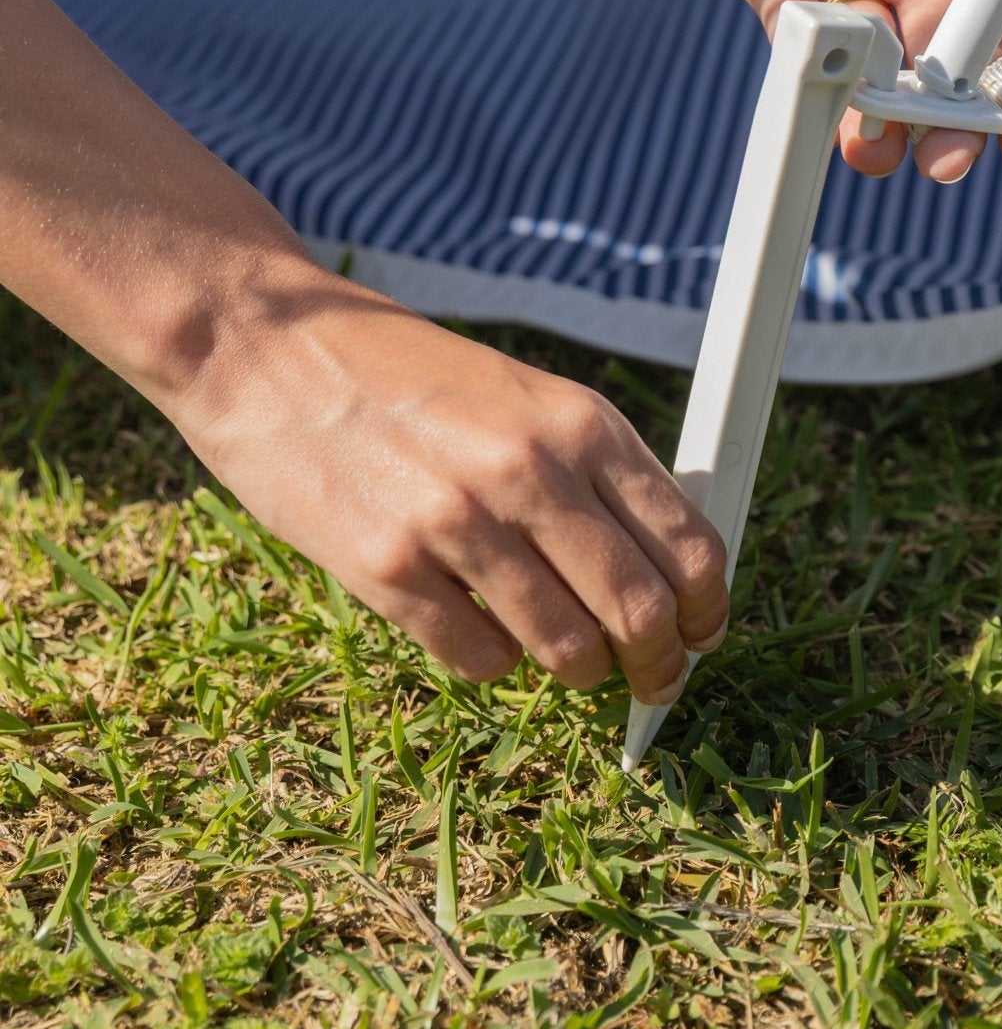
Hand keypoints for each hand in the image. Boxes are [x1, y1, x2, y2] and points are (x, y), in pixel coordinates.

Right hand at [169, 268, 728, 699]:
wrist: (268, 348)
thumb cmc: (405, 375)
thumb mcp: (525, 396)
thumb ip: (595, 469)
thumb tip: (668, 564)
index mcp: (582, 423)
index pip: (688, 546)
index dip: (706, 610)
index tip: (699, 636)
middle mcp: (531, 472)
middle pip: (640, 611)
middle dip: (657, 664)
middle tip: (651, 681)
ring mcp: (458, 523)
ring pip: (568, 650)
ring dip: (578, 671)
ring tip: (566, 658)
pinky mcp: (387, 569)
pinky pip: (480, 660)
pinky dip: (492, 661)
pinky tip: (475, 628)